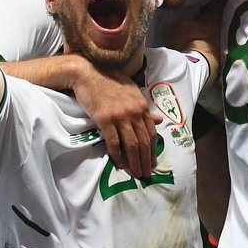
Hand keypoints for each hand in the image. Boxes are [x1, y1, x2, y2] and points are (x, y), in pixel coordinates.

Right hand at [67, 62, 159, 179]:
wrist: (89, 73)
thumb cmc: (110, 81)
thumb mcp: (132, 92)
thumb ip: (144, 108)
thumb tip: (159, 120)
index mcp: (142, 105)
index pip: (152, 132)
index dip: (153, 150)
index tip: (153, 162)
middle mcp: (134, 112)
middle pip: (143, 141)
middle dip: (146, 160)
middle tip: (146, 174)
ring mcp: (120, 116)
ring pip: (131, 145)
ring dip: (134, 162)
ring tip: (135, 174)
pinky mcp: (105, 120)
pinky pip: (113, 142)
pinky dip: (117, 155)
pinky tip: (119, 164)